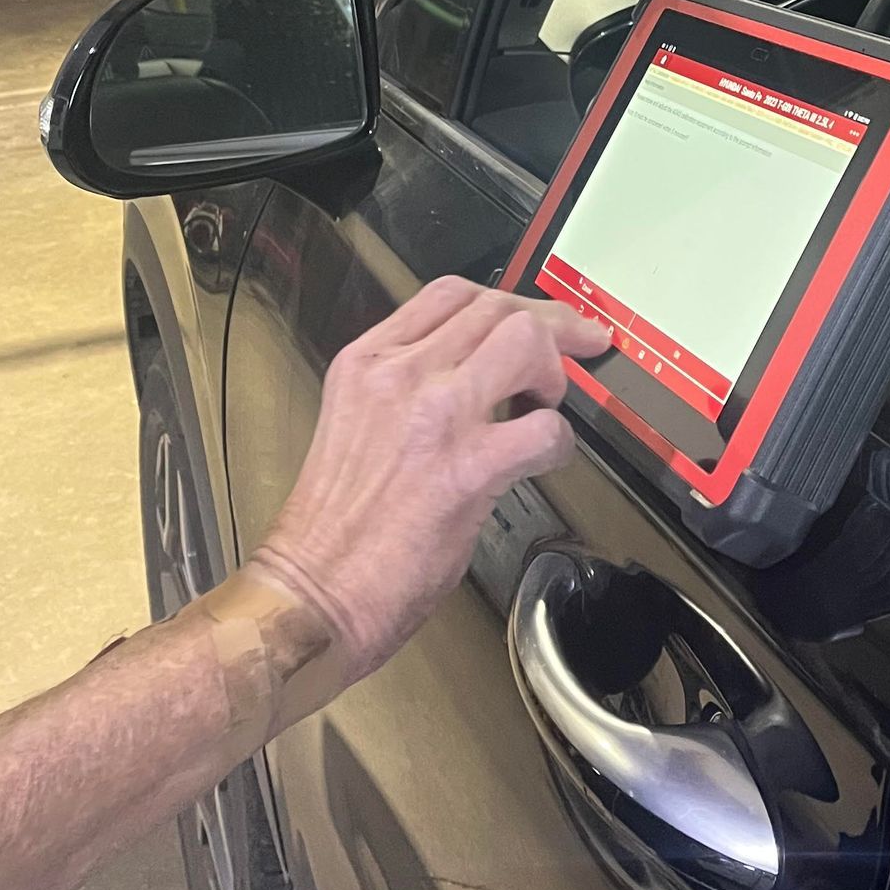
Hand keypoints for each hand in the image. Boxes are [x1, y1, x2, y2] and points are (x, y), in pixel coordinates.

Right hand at [246, 278, 605, 688]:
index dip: (509, 301)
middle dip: (551, 326)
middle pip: (498, 308)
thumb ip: (407, 389)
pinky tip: (544, 461)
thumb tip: (476, 377)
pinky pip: (544, 428)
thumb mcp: (356, 423)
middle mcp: (399, 375)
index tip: (539, 320)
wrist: (312, 594)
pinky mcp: (467, 469)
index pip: (451, 294)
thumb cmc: (334, 528)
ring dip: (553, 372)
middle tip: (578, 351)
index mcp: (366, 362)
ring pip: (525, 343)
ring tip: (545, 408)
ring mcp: (434, 415)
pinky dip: (559, 442)